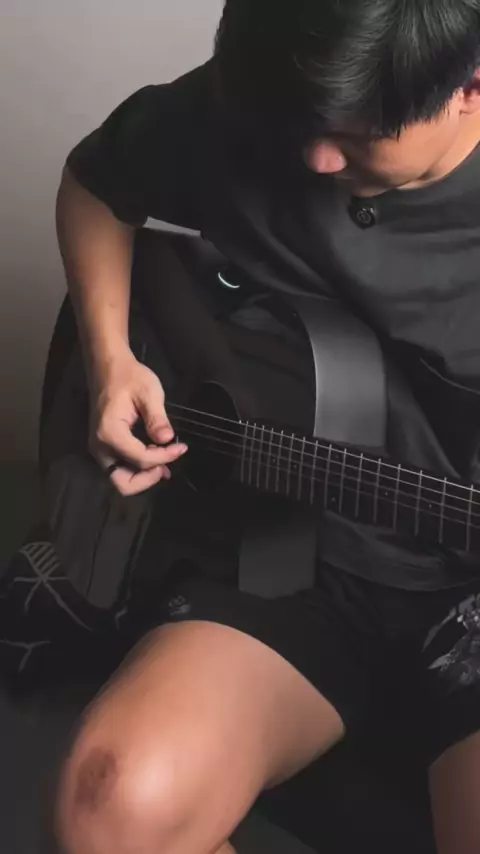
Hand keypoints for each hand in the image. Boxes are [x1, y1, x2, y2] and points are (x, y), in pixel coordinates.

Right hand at [89, 350, 186, 495]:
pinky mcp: (103, 448)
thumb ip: (157, 418)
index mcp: (110, 433)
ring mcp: (99, 450)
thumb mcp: (148, 392)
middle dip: (149, 479)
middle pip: (124, 483)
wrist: (107, 367)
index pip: (141, 459)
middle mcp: (100, 447)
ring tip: (165, 464)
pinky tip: (156, 462)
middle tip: (168, 464)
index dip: (165, 457)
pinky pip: (119, 469)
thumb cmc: (128, 376)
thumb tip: (167, 439)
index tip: (182, 447)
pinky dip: (137, 471)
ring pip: (120, 480)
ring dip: (143, 477)